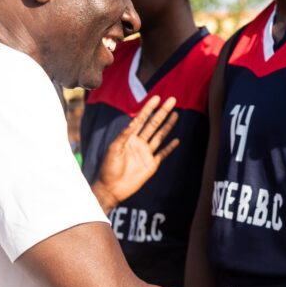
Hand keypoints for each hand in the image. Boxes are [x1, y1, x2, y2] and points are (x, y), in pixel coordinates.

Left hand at [92, 95, 178, 212]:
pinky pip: (163, 154)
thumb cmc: (108, 168)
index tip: (156, 98)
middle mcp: (139, 143)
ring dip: (168, 125)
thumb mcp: (114, 149)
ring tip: (176, 114)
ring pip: (160, 136)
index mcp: (129, 137)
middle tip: (172, 100)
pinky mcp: (151, 165)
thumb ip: (124, 135)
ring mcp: (146, 153)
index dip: (149, 108)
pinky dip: (170, 147)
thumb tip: (134, 122)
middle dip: (162, 112)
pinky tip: (177, 140)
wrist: (111, 188)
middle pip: (154, 124)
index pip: (141, 119)